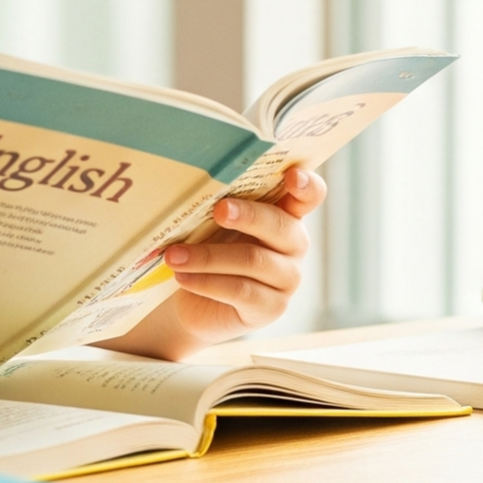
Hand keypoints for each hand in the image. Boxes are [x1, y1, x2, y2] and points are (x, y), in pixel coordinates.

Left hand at [112, 167, 327, 360]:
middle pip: (280, 225)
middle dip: (248, 215)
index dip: (306, 185)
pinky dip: (207, 282)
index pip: (309, 195)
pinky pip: (241, 291)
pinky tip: (182, 277)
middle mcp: (293, 244)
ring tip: (174, 255)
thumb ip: (218, 204)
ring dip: (209, 256)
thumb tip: (193, 186)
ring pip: (253, 260)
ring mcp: (287, 278)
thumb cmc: (207, 246)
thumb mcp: (212, 222)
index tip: (292, 175)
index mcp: (284, 213)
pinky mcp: (272, 307)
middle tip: (219, 210)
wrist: (193, 299)